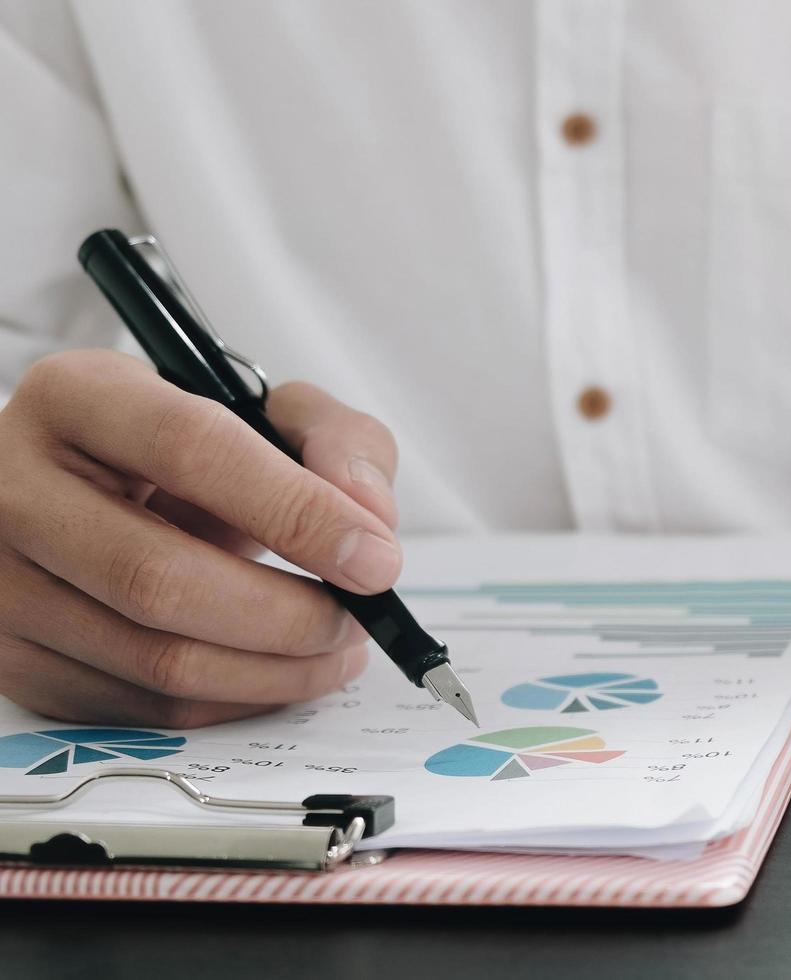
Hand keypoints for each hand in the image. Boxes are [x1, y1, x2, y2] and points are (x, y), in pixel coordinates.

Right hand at [0, 350, 402, 726]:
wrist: (87, 490)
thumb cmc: (182, 452)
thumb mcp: (262, 412)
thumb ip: (336, 442)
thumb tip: (370, 519)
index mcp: (77, 398)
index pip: (192, 451)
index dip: (297, 512)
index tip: (376, 558)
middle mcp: (12, 487)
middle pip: (161, 579)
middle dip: (288, 615)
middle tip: (356, 618)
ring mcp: (0, 583)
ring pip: (154, 658)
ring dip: (274, 671)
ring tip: (336, 648)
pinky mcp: (9, 659)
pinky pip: (139, 706)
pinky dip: (232, 700)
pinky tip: (279, 673)